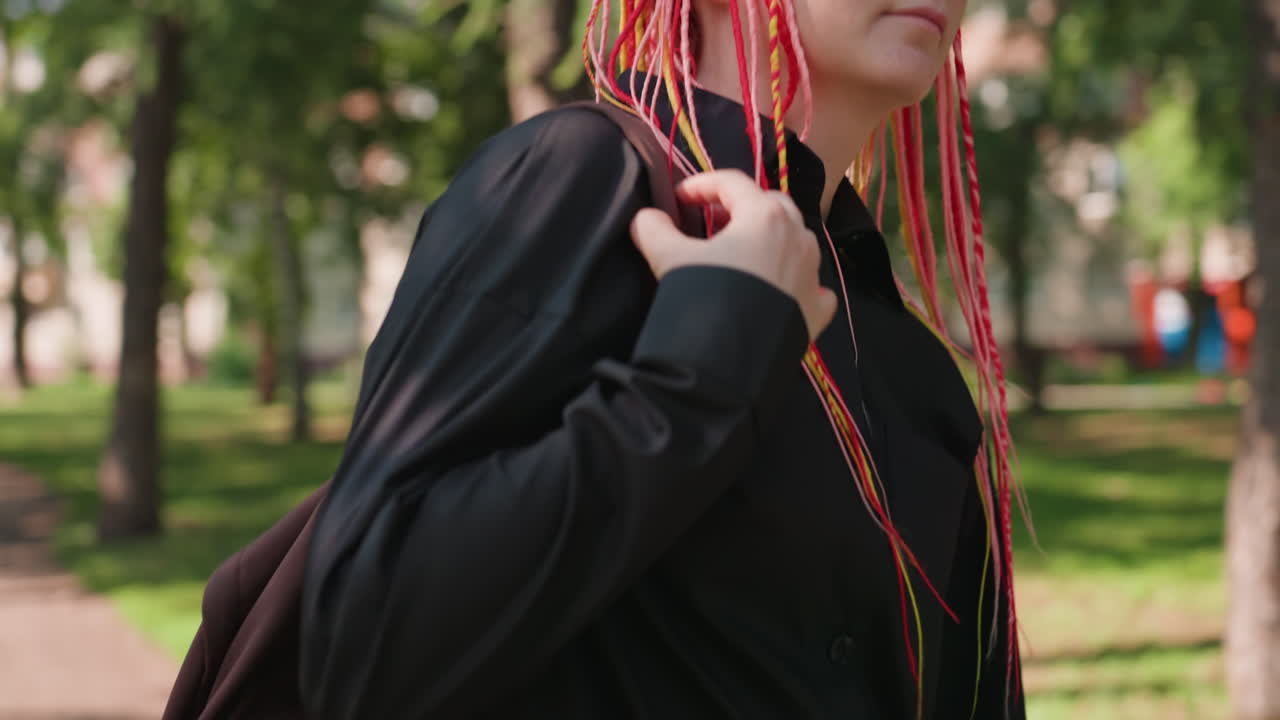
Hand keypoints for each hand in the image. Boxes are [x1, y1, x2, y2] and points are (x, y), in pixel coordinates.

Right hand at [630, 169, 836, 341]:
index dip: (701, 184)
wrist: (732, 361)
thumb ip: (654, 229)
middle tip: (712, 222)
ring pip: (794, 240)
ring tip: (741, 254)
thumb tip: (646, 219)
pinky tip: (779, 288)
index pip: (731, 182)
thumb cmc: (705, 298)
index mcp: (764, 216)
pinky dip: (795, 279)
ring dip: (769, 238)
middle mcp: (797, 237)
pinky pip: (812, 283)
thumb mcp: (670, 258)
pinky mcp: (817, 308)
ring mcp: (812, 273)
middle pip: (770, 205)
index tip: (678, 197)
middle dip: (741, 207)